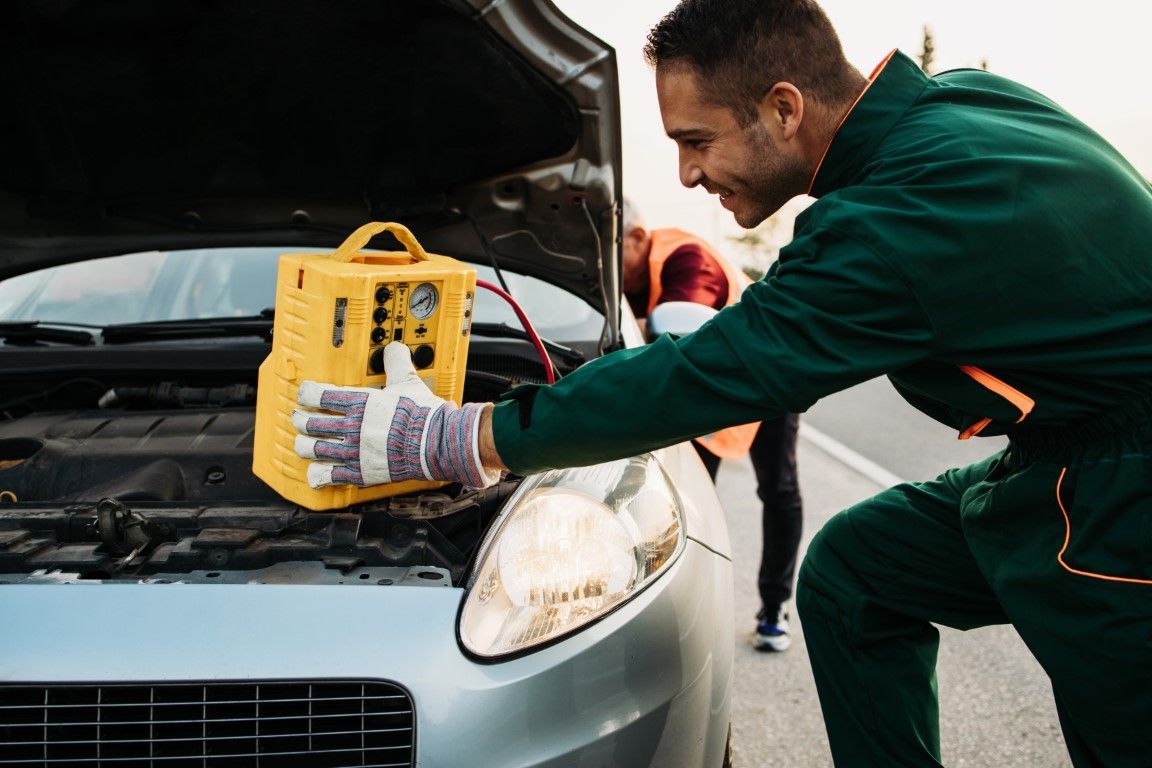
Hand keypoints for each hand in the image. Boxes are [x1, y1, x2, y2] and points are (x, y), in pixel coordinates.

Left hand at [292, 342, 499, 489]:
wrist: (434, 443)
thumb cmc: (422, 415)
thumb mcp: (408, 382)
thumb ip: (396, 363)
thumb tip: (395, 349)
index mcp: (358, 403)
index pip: (318, 395)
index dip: (306, 393)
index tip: (305, 394)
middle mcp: (350, 427)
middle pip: (310, 423)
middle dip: (300, 420)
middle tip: (299, 418)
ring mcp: (353, 451)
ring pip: (312, 449)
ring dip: (304, 446)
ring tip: (303, 444)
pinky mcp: (360, 472)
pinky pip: (329, 476)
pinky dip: (318, 475)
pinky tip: (316, 473)